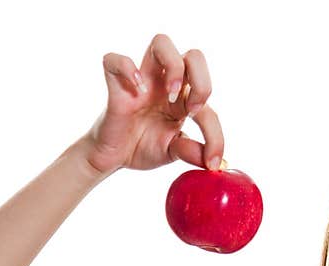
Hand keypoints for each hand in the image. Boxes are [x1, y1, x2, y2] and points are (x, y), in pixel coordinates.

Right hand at [81, 34, 224, 174]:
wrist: (113, 157)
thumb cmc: (142, 147)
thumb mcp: (172, 152)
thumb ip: (191, 151)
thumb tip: (210, 161)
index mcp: (183, 99)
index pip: (209, 103)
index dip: (215, 134)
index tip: (212, 161)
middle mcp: (166, 84)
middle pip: (194, 56)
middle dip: (201, 79)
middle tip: (191, 111)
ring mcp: (142, 80)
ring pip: (162, 42)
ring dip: (174, 65)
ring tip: (171, 93)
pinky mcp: (117, 85)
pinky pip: (115, 60)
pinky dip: (127, 69)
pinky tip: (137, 90)